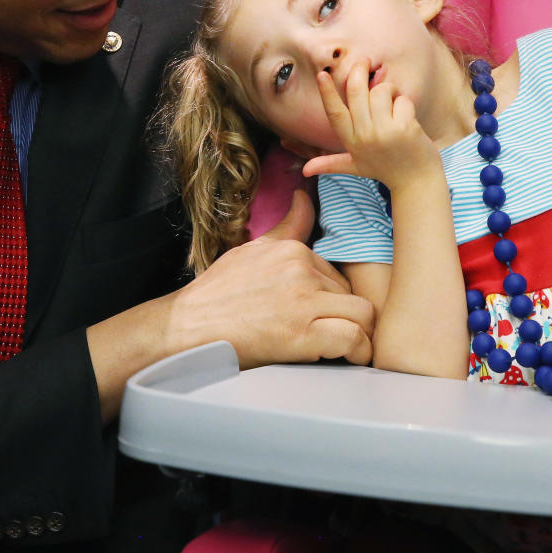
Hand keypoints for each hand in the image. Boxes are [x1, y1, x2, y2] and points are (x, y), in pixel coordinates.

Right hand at [167, 189, 373, 368]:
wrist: (189, 328)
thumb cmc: (216, 295)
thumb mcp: (252, 250)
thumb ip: (287, 227)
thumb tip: (304, 195)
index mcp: (292, 250)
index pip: (337, 273)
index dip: (333, 297)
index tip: (323, 314)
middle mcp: (302, 270)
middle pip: (352, 294)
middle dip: (345, 315)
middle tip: (329, 333)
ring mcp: (304, 301)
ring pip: (363, 314)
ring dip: (360, 334)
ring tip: (346, 347)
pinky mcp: (303, 334)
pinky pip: (353, 339)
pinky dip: (358, 351)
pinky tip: (349, 357)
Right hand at [301, 61, 440, 189]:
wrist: (416, 183)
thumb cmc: (386, 170)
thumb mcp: (355, 167)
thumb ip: (330, 164)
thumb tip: (306, 171)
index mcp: (351, 142)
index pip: (334, 113)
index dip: (327, 93)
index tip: (322, 74)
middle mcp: (364, 136)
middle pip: (356, 93)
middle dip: (359, 72)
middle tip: (364, 61)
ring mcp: (384, 132)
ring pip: (380, 92)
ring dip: (388, 91)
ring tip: (392, 104)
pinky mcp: (404, 128)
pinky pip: (402, 100)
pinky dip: (406, 104)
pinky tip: (408, 119)